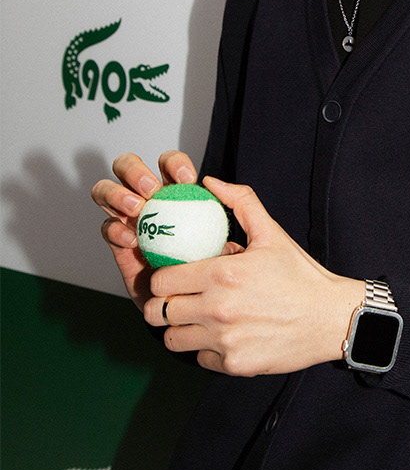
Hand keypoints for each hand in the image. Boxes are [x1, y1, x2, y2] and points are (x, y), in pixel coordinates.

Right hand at [91, 150, 226, 308]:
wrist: (198, 305)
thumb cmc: (220, 268)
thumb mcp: (242, 234)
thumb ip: (238, 206)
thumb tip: (216, 185)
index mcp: (176, 192)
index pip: (170, 165)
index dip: (174, 164)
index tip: (188, 179)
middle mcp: (148, 201)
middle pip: (129, 168)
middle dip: (134, 170)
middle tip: (152, 189)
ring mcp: (129, 220)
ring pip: (108, 192)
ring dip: (117, 194)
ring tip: (137, 209)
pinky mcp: (118, 245)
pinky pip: (108, 229)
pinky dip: (115, 229)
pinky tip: (131, 239)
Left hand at [142, 177, 364, 376]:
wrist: (331, 317)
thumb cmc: (300, 275)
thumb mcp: (271, 233)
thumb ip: (240, 202)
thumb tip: (210, 183)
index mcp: (222, 273)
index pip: (161, 280)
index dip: (162, 277)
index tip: (172, 276)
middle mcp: (218, 309)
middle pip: (157, 312)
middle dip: (163, 304)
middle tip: (178, 299)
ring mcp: (225, 340)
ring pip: (172, 339)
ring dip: (180, 329)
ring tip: (197, 319)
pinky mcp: (234, 365)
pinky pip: (200, 359)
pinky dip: (206, 350)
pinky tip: (223, 335)